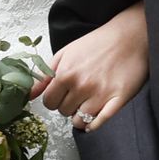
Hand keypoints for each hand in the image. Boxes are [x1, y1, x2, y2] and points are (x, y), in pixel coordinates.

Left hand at [34, 2, 146, 126]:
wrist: (130, 36)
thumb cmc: (97, 43)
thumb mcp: (66, 53)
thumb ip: (45, 75)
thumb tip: (29, 94)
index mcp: (66, 73)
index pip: (49, 102)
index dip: (55, 99)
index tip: (63, 93)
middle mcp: (81, 86)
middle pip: (63, 112)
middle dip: (68, 104)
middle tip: (79, 93)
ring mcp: (100, 95)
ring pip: (79, 121)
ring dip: (81, 114)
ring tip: (89, 101)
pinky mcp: (118, 100)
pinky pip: (98, 123)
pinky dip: (93, 124)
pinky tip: (95, 116)